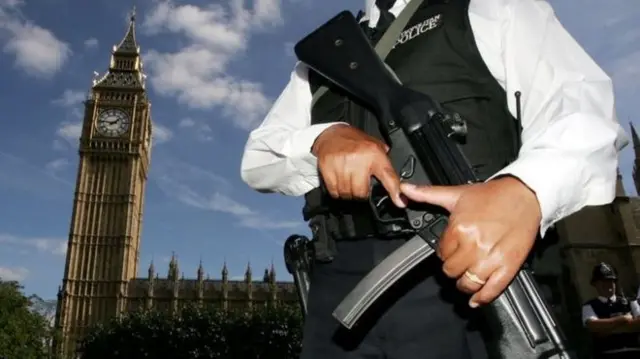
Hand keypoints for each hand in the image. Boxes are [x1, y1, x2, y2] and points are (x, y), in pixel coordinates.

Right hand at [312, 124, 404, 206]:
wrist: (331, 134)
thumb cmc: (354, 141)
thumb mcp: (374, 145)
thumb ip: (385, 163)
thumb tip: (397, 184)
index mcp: (374, 154)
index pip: (388, 176)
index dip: (394, 191)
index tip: (400, 202)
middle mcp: (358, 160)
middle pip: (361, 192)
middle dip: (361, 193)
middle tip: (359, 185)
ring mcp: (341, 165)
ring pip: (347, 193)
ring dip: (348, 193)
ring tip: (349, 183)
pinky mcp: (328, 169)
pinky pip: (334, 191)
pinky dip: (337, 191)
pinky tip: (339, 182)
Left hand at [400, 176, 541, 306]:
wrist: (525, 195)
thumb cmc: (493, 195)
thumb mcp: (456, 193)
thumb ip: (428, 194)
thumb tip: (405, 188)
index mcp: (459, 228)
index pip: (441, 253)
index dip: (444, 252)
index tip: (450, 250)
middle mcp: (474, 245)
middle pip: (452, 270)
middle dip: (452, 268)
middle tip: (458, 262)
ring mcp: (492, 258)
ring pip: (468, 283)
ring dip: (464, 284)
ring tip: (465, 279)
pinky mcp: (509, 266)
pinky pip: (492, 289)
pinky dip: (483, 297)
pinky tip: (477, 299)